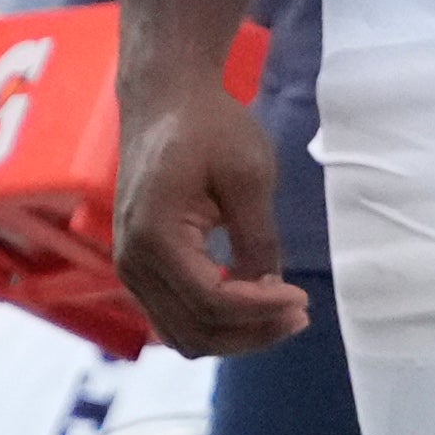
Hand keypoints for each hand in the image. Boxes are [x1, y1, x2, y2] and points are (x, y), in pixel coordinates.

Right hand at [113, 71, 311, 357]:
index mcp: (154, 238)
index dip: (260, 310)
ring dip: (233, 335)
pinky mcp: (140, 266)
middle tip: (300, 316)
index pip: (210, 301)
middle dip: (251, 333)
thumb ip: (259, 238)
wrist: (165, 99)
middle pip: (193, 331)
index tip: (303, 299)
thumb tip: (272, 291)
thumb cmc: (208, 126)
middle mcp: (132, 263)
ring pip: (182, 333)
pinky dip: (215, 321)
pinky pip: (175, 315)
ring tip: (282, 317)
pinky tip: (253, 305)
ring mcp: (131, 269)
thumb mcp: (248, 174)